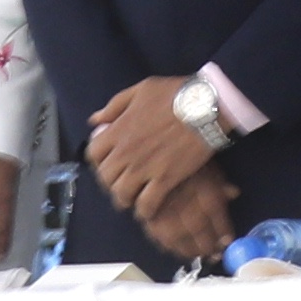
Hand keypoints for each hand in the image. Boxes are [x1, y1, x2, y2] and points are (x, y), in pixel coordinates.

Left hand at [87, 84, 214, 223]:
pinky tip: (149, 208)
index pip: (93, 154)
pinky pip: (147, 203)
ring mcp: (145, 167)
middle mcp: (127, 152)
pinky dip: (144, 210)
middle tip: (120, 182)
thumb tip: (94, 120)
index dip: (98, 160)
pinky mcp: (165, 179)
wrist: (206, 106)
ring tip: (132, 198)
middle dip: (110, 182)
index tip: (108, 161)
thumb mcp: (141, 90)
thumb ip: (115, 106)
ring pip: (121, 194)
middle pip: (105, 177)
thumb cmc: (175, 93)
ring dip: (124, 198)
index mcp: (119, 130)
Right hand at [139, 159, 235, 263]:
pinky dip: (166, 244)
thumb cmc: (186, 151)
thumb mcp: (207, 162)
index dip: (223, 234)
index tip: (226, 243)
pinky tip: (173, 246)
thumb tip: (234, 193)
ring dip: (188, 250)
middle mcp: (187, 206)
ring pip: (178, 238)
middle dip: (207, 247)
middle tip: (213, 255)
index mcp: (206, 194)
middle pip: (199, 234)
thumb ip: (220, 182)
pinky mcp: (147, 212)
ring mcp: (166, 210)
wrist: (157, 143)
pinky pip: (157, 234)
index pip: (218, 221)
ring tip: (196, 254)